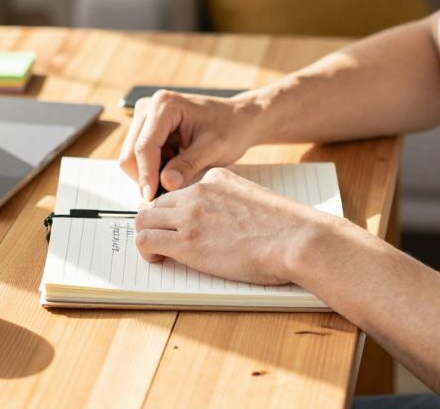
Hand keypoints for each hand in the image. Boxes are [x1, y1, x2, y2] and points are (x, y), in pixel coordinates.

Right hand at [118, 89, 262, 200]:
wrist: (238, 120)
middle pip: (130, 153)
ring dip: (151, 174)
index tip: (152, 199)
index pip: (144, 146)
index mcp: (164, 105)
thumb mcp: (213, 149)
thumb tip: (165, 184)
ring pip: (132, 158)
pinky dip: (154, 170)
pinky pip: (140, 158)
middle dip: (146, 177)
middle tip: (167, 195)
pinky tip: (176, 168)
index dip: (146, 176)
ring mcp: (145, 117)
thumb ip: (188, 165)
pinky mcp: (147, 129)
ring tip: (179, 175)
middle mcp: (149, 107)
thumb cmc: (230, 128)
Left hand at [133, 167, 332, 284]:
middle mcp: (198, 191)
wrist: (295, 239)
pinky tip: (159, 260)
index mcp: (217, 178)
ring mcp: (189, 215)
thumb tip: (226, 226)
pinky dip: (145, 251)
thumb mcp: (256, 201)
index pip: (182, 191)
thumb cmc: (286, 229)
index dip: (178, 212)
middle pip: (158, 203)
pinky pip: (145, 240)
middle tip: (166, 242)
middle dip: (157, 222)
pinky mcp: (185, 241)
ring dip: (147, 235)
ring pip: (144, 219)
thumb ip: (234, 205)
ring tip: (160, 252)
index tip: (182, 227)